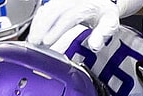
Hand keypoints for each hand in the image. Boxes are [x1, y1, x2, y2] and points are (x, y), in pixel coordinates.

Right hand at [27, 0, 142, 51]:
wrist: (102, 3)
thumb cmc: (105, 14)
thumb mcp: (110, 23)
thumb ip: (103, 34)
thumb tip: (94, 45)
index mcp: (85, 5)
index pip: (67, 16)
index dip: (56, 29)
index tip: (48, 41)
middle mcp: (71, 1)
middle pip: (51, 11)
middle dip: (41, 27)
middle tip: (34, 43)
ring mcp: (63, 1)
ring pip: (45, 10)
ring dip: (37, 25)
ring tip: (31, 40)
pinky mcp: (57, 4)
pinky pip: (44, 10)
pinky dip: (37, 22)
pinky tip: (34, 32)